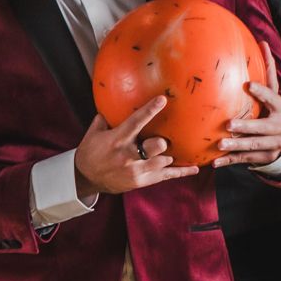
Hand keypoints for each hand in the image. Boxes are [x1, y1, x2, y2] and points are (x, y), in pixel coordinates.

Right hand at [73, 95, 198, 195]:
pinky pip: (165, 176)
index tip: (162, 100)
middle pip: (155, 147)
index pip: (136, 122)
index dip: (149, 110)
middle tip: (163, 139)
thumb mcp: (93, 133)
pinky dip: (181, 172)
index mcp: (117, 140)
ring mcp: (136, 171)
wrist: (86, 178)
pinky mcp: (142, 181)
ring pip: (163, 161)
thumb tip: (112, 101)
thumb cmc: (90, 152)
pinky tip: (194, 168)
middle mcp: (128, 156)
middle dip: (162, 142)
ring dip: (167, 155)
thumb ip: (105, 118)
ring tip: (170, 150)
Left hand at [215, 54, 280, 168]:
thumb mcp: (273, 95)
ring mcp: (274, 145)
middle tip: (229, 124)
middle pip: (263, 127)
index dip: (262, 92)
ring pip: (253, 146)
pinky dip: (228, 161)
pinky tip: (214, 161)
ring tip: (220, 143)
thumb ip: (268, 73)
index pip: (273, 98)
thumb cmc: (272, 111)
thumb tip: (263, 42)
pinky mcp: (264, 158)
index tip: (248, 85)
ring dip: (236, 145)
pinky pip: (244, 159)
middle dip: (247, 126)